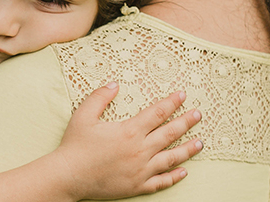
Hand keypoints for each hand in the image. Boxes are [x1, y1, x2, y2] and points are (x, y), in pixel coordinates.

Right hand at [52, 83, 202, 200]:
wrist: (69, 176)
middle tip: (198, 115)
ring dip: (187, 149)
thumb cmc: (75, 145)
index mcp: (129, 131)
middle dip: (186, 122)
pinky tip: (183, 171)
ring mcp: (141, 170)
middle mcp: (140, 150)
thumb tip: (115, 84)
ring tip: (200, 143)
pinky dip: (174, 177)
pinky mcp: (137, 186)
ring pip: (171, 158)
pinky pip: (161, 181)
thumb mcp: (83, 115)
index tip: (182, 95)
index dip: (171, 103)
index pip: (157, 113)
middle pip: (170, 133)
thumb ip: (100, 97)